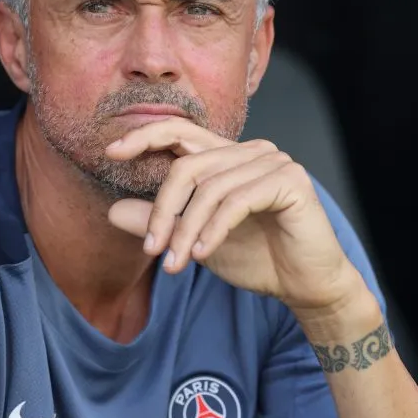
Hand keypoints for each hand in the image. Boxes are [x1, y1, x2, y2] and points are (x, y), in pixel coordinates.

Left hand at [105, 117, 364, 313]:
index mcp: (226, 156)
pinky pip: (237, 200)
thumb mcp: (195, 239)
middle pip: (188, 166)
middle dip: (163, 210)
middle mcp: (249, 151)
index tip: (111, 152)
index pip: (180, 132)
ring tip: (176, 264)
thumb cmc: (256, 258)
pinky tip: (204, 254)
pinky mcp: (290, 180)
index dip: (145, 136)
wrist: (305, 286)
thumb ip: (161, 221)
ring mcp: (272, 161)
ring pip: (210, 188)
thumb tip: (112, 210)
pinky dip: (214, 229)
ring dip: (187, 230)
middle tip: (152, 249)